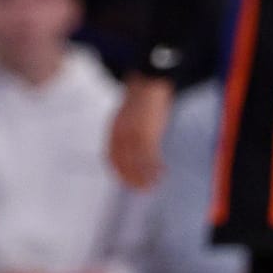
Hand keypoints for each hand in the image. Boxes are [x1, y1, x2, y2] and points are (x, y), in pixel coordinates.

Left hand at [109, 75, 172, 190]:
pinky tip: (162, 171)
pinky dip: (155, 168)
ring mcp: (134, 135)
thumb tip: (127, 147)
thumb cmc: (139, 101)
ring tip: (152, 185)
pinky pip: (150, 157)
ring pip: (137, 164)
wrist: (148, 84)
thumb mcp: (126, 117)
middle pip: (122, 164)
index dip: (117, 171)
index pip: (110, 157)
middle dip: (130, 179)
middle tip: (140, 188)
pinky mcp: (149, 134)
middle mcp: (121, 134)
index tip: (125, 179)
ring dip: (145, 178)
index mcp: (113, 130)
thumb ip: (123, 131)